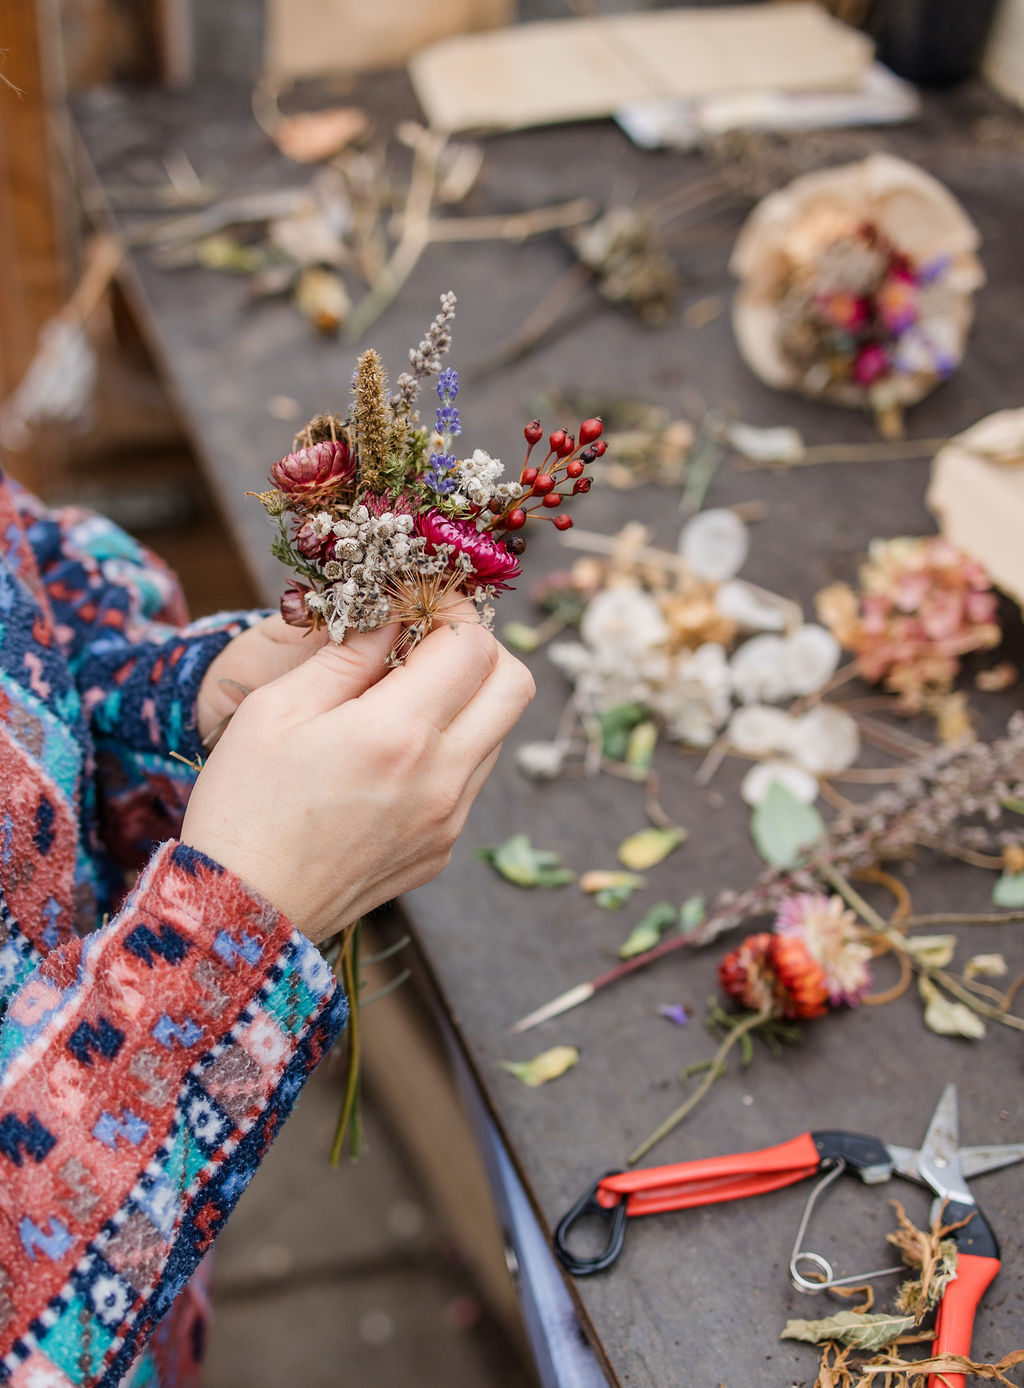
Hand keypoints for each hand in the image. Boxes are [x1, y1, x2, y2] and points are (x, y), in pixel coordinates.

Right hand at [181, 609, 534, 943]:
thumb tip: (392, 612)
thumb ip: (346, 654)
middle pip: (515, 684)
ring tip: (404, 699)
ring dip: (468, 700)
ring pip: (499, 732)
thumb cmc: (244, 804)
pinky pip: (470, 780)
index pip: (472, 644)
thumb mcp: (276, 709)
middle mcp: (442, 778)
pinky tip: (391, 756)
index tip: (419, 602)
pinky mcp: (442, 850)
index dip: (450, 610)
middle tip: (429, 644)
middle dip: (481, 648)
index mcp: (399, 734)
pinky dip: (449, 750)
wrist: (242, 913)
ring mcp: (449, 820)